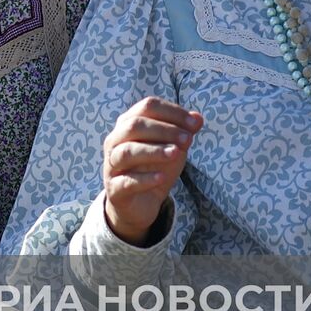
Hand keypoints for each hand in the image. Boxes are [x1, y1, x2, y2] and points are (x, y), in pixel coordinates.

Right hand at [102, 97, 201, 244]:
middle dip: (164, 130)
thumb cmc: (155, 167)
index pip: (147, 107)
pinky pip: (127, 181)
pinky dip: (145, 179)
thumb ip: (183, 132)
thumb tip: (198, 118)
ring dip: (154, 151)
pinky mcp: (114, 189)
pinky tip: (162, 177)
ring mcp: (112, 165)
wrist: (140, 203)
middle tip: (187, 140)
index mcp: (128, 124)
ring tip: (176, 154)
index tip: (194, 124)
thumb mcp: (173, 148)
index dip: (172, 112)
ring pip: (128, 152)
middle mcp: (115, 141)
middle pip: (134, 126)